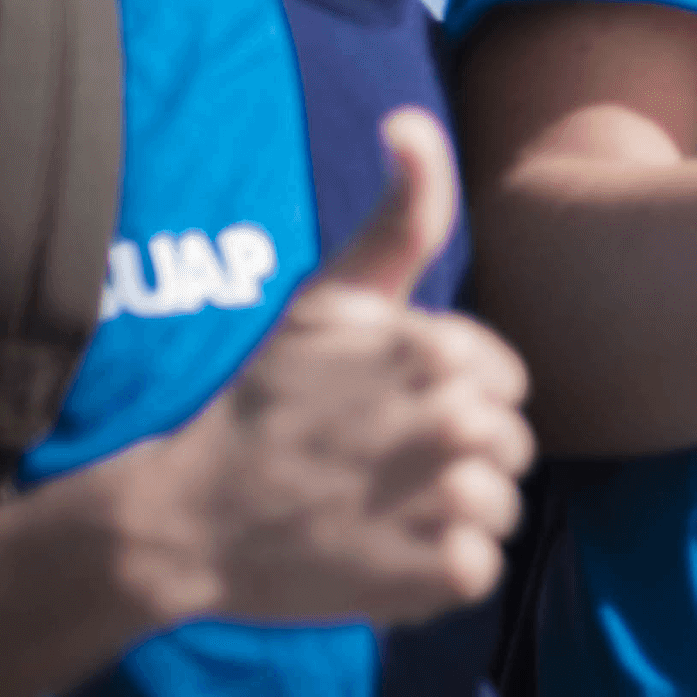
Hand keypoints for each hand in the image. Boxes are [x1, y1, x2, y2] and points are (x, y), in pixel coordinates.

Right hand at [136, 110, 535, 625]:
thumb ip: (399, 216)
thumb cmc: (265, 405)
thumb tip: (411, 120)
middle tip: (370, 467)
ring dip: (447, 518)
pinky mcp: (443, 576)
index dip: (448, 403)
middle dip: (453, 459)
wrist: (186, 521)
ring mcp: (451, 500)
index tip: (379, 415)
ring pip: (500, 508)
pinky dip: (433, 575)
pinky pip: (480, 568)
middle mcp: (457, 420)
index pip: (506, 385)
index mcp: (442, 350)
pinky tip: (373, 557)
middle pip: (511, 446)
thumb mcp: (331, 300)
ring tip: (372, 511)